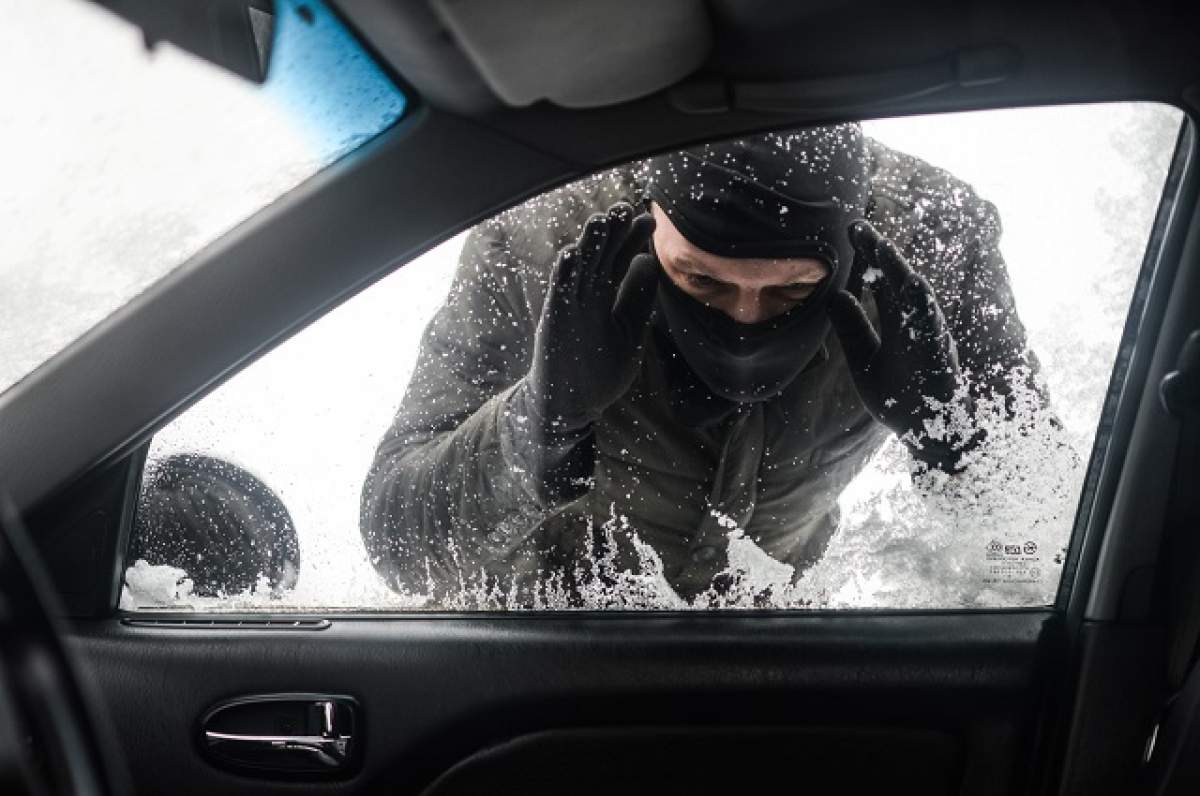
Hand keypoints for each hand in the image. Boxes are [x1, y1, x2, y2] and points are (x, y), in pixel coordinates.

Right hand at [524, 203, 659, 436]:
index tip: (648, 220)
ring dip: (588, 245)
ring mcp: (569, 307)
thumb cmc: (600, 368)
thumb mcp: (628, 330)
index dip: (631, 239)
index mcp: (605, 297)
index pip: (619, 259)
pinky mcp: (554, 322)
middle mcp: (586, 296)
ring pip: (579, 269)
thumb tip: (649, 261)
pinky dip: (565, 274)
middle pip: (600, 256)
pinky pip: (559, 294)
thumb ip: (638, 298)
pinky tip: (572, 253)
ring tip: (601, 220)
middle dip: (612, 233)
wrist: (571, 403)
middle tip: (626, 208)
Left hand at [827, 220, 978, 470]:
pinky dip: (924, 306)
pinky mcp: (939, 354)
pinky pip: (934, 326)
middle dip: (880, 252)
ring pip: (916, 296)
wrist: (928, 431)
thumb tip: (835, 295)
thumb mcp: (863, 359)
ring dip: (900, 271)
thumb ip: (851, 328)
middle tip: (858, 227)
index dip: (868, 255)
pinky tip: (914, 284)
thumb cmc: (899, 395)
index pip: (881, 280)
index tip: (850, 230)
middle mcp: (913, 323)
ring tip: (882, 247)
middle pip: (896, 279)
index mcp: (896, 321)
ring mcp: (928, 336)